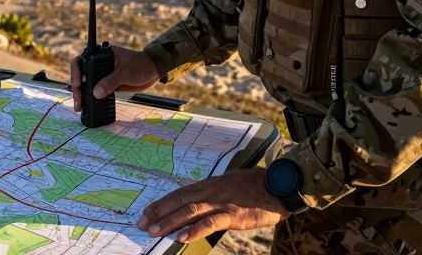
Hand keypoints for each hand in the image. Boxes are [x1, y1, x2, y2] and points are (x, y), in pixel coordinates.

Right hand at [69, 46, 159, 111]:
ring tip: (79, 107)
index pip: (81, 60)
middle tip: (78, 101)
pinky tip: (89, 106)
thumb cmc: (141, 65)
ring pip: (87, 84)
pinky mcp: (108, 84)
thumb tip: (95, 93)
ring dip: (82, 95)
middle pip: (81, 75)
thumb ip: (111, 82)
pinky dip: (92, 99)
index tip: (77, 84)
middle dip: (77, 88)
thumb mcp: (126, 72)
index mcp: (102, 54)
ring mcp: (103, 75)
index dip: (76, 72)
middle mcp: (100, 63)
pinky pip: (96, 91)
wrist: (154, 71)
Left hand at [136, 169, 287, 242]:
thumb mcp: (232, 184)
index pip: (180, 192)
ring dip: (169, 221)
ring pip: (189, 211)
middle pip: (179, 201)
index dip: (162, 202)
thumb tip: (203, 203)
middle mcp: (212, 190)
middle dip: (159, 213)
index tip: (147, 212)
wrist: (279, 187)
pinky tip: (181, 237)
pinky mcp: (232, 214)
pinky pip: (210, 223)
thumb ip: (216, 192)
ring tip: (154, 231)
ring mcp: (221, 202)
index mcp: (211, 183)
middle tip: (142, 224)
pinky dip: (193, 230)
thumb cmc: (258, 186)